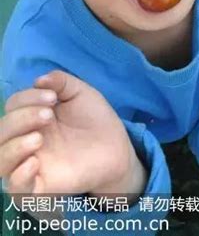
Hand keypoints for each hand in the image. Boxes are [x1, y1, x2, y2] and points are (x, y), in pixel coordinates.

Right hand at [0, 71, 145, 196]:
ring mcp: (31, 164)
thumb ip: (61, 81)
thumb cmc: (95, 119)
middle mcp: (25, 139)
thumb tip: (39, 79)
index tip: (53, 97)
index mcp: (32, 116)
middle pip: (2, 131)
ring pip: (1, 159)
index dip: (26, 98)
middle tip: (49, 115)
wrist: (117, 147)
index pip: (12, 106)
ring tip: (38, 138)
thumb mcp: (80, 93)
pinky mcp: (41, 186)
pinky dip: (18, 176)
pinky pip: (16, 188)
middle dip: (21, 118)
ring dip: (14, 146)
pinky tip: (35, 163)